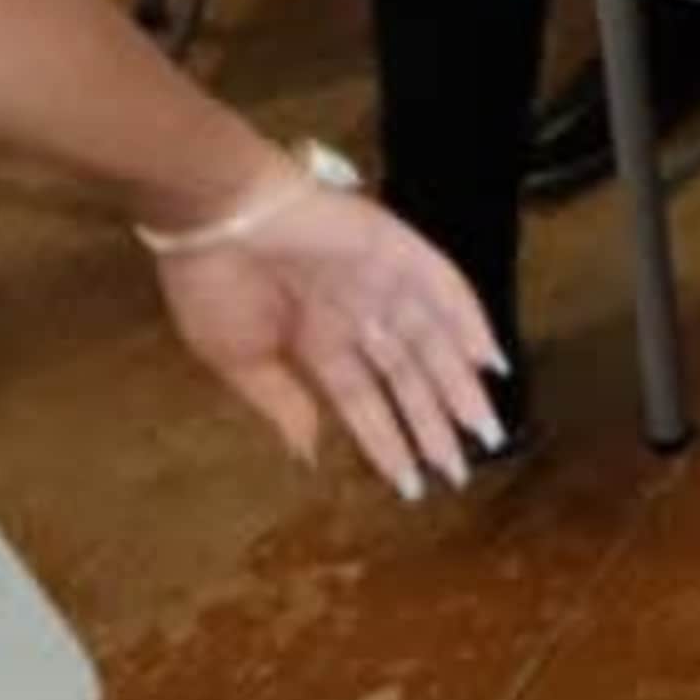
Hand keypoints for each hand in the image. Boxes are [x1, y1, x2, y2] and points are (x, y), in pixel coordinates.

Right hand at [151, 167, 509, 501]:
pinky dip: (466, 319)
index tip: (414, 485)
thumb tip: (310, 456)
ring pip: (431, 339)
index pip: (365, 403)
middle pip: (407, 377)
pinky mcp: (393, 247)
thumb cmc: (213, 285)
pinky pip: (441, 284)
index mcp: (317, 345)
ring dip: (458, 383)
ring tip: (486, 430)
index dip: (389, 443)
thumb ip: (282, 405)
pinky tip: (488, 358)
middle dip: (434, 424)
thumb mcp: (239, 361)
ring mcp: (378, 281)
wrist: (212, 214)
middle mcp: (356, 316)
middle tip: (463, 471)